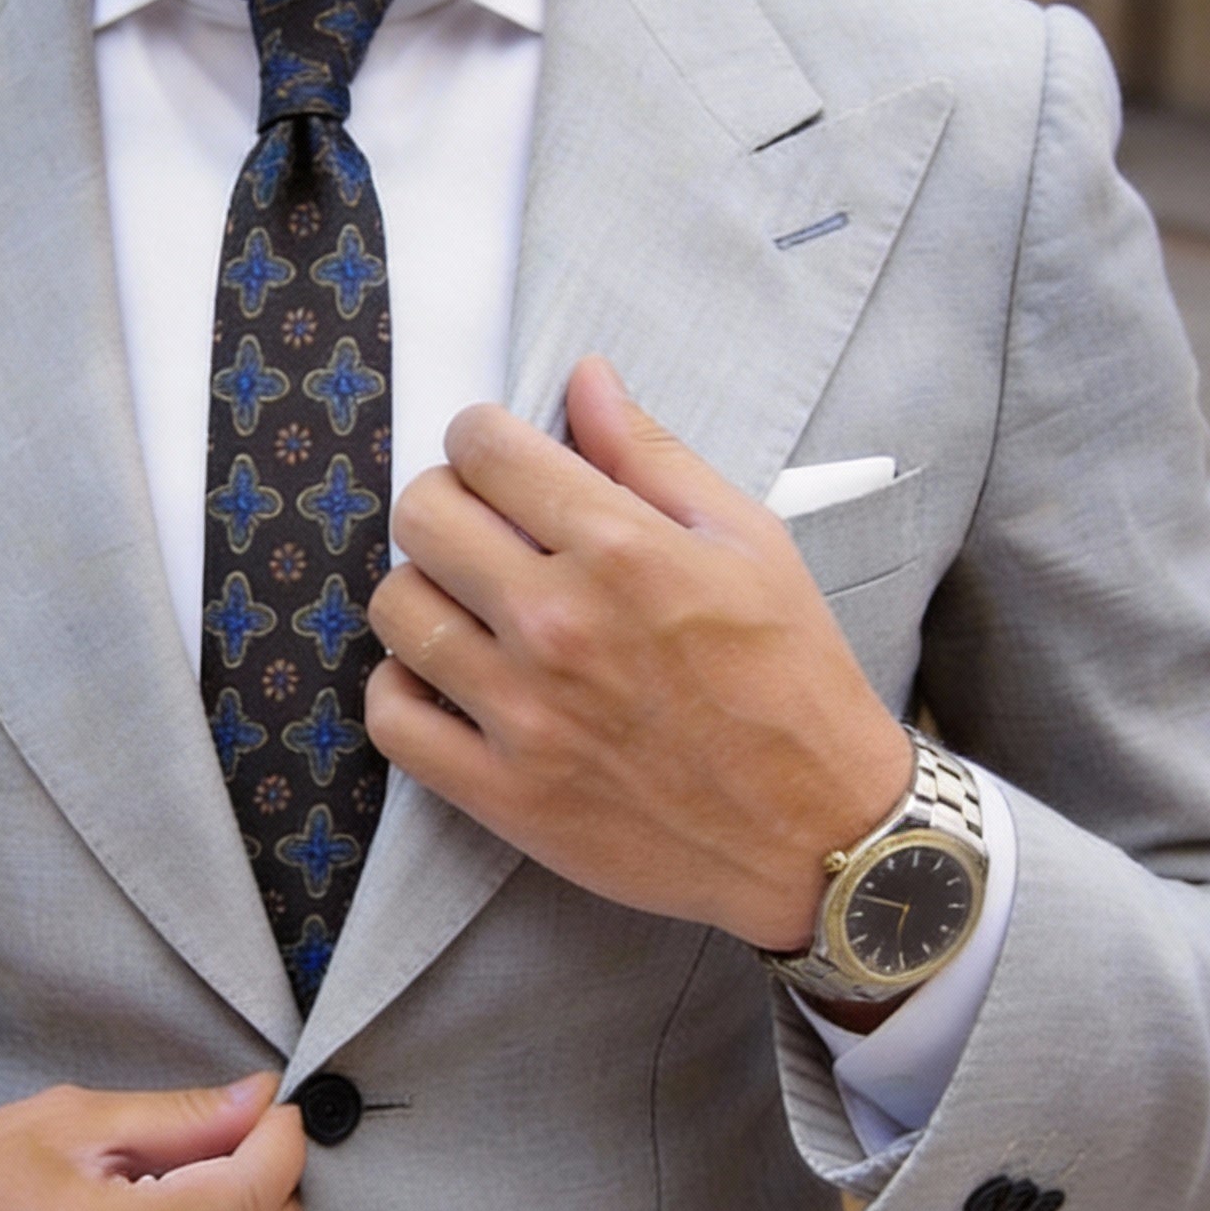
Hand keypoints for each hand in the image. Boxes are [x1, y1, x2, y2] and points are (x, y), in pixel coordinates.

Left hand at [366, 356, 911, 951]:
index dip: (482, 438)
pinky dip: (403, 689)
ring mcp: (522, 714)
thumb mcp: (749, 543)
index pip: (484, 447)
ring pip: (395, 609)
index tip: (497, 459)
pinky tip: (445, 680)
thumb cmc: (792, 682)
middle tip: (481, 528)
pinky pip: (392, 719)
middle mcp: (559, 625)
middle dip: (445, 502)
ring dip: (423, 592)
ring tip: (469, 606)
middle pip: (422, 516)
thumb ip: (653, 456)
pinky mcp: (502, 793)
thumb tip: (585, 378)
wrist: (817, 832)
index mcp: (622, 550)